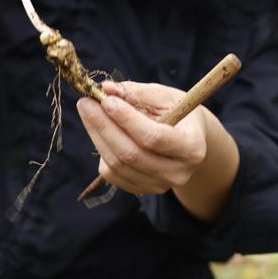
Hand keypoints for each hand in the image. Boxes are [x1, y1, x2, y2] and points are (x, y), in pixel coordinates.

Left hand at [76, 80, 207, 195]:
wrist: (189, 138)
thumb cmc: (177, 111)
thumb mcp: (164, 95)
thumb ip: (136, 92)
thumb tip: (106, 89)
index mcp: (191, 146)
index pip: (154, 138)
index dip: (127, 119)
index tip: (106, 100)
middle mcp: (178, 172)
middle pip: (132, 155)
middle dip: (104, 126)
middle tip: (86, 102)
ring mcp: (160, 185)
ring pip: (118, 166)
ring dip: (98, 136)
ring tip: (88, 111)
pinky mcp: (143, 190)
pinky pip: (113, 175)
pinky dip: (102, 150)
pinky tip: (100, 130)